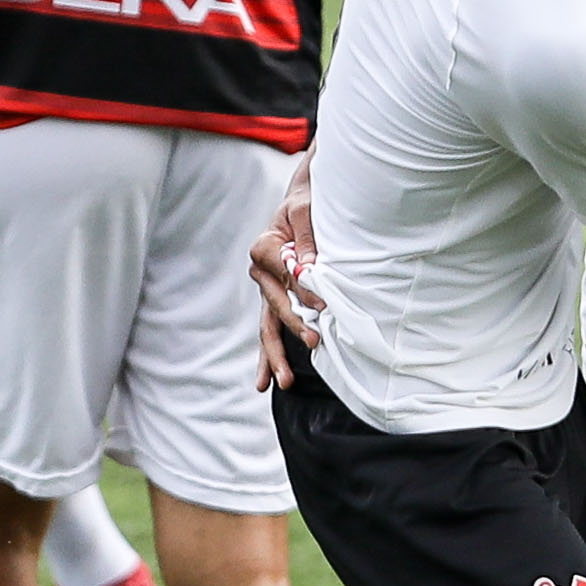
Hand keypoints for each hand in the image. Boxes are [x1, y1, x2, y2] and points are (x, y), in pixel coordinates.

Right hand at [250, 153, 322, 389]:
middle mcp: (261, 272)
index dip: (303, 290)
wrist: (303, 204)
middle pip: (275, 305)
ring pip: (268, 326)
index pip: (283, 274)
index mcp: (264, 248)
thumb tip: (308, 268)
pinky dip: (269, 356)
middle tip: (314, 341)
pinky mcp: (277, 301)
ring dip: (275, 355)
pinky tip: (267, 382)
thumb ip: (305, 239)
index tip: (324, 304)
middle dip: (294, 326)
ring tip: (283, 382)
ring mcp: (267, 290)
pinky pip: (271, 330)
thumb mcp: (306, 212)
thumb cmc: (307, 205)